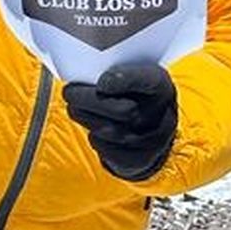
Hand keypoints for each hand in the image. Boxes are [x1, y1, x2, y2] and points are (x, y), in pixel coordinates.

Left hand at [63, 62, 176, 180]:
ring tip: (75, 107)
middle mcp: (161, 115)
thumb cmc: (138, 92)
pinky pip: (106, 149)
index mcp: (161, 86)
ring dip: (84, 117)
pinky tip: (93, 126)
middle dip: (88, 101)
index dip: (122, 81)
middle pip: (122, 110)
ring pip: (109, 131)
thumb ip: (115, 69)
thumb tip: (82, 75)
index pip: (145, 81)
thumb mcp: (136, 72)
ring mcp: (152, 141)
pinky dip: (94, 137)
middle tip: (69, 92)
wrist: (156, 127)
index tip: (101, 82)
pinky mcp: (138, 160)